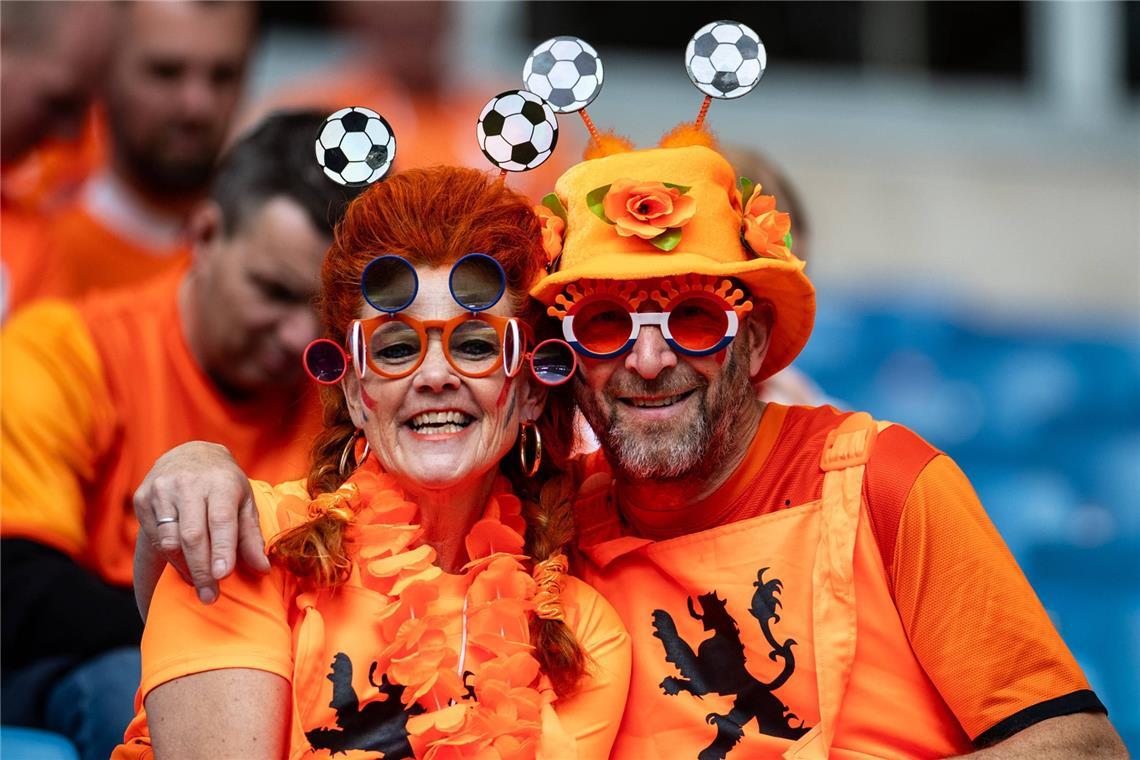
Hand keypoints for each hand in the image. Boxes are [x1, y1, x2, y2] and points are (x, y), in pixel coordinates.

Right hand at [133, 442, 266, 616]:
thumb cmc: (224, 484)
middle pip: (193, 535)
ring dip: (185, 567)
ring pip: (171, 540)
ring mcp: (161, 490)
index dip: (221, 549)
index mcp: (220, 482)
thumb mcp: (244, 502)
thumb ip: (251, 536)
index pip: (221, 520)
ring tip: (200, 583)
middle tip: (211, 597)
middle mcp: (188, 483)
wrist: (189, 455)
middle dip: (202, 570)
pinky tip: (184, 564)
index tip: (223, 575)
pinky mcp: (142, 499)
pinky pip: (157, 538)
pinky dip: (172, 557)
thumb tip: (262, 569)